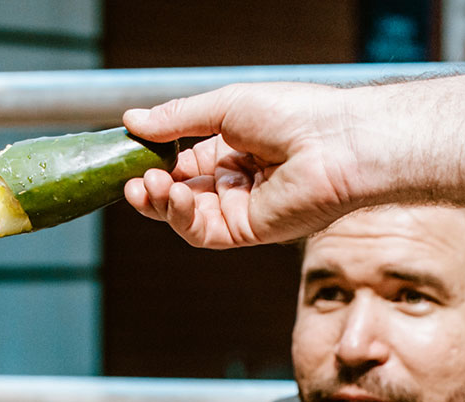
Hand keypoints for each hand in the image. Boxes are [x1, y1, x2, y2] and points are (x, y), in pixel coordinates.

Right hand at [122, 82, 375, 248]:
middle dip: (150, 186)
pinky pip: (203, 232)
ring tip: (145, 184)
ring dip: (159, 202)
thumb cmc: (293, 115)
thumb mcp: (224, 107)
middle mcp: (236, 180)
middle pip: (179, 192)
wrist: (335, 143)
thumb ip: (177, 119)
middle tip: (134, 177)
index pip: (181, 161)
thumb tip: (131, 122)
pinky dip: (181, 216)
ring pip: (186, 215)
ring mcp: (242, 207)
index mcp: (233, 148)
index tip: (129, 152)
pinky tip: (173, 195)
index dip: (153, 160)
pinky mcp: (249, 230)